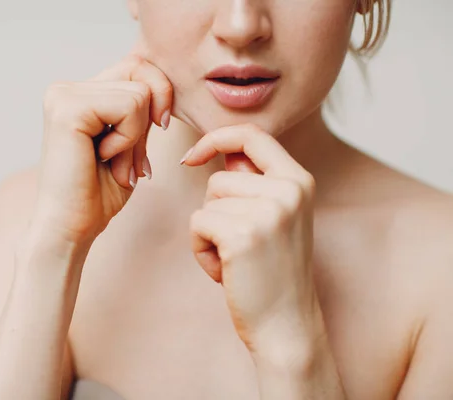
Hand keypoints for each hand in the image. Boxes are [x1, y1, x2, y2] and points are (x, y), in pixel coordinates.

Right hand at [35, 54, 172, 244]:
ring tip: (112, 164)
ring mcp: (63, 95)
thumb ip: (140, 110)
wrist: (71, 227)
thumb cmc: (98, 193)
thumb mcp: (130, 142)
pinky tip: (103, 159)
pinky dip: (128, 140)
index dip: (158, 96)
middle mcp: (66, 88)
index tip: (157, 130)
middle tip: (126, 159)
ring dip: (136, 138)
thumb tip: (162, 85)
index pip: (137, 66)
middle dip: (147, 122)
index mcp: (79, 94)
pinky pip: (130, 107)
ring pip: (140, 93)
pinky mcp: (68, 108)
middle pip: (141, 72)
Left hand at [182, 123, 319, 360]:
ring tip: (235, 260)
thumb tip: (220, 152)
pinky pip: (197, 224)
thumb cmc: (272, 272)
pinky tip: (225, 271)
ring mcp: (268, 212)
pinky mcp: (242, 235)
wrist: (286, 326)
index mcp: (299, 181)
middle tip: (240, 246)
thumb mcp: (276, 218)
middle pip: (218, 179)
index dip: (216, 139)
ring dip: (209, 233)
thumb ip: (254, 183)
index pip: (252, 135)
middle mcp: (289, 191)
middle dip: (215, 212)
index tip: (193, 157)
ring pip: (206, 203)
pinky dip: (201, 249)